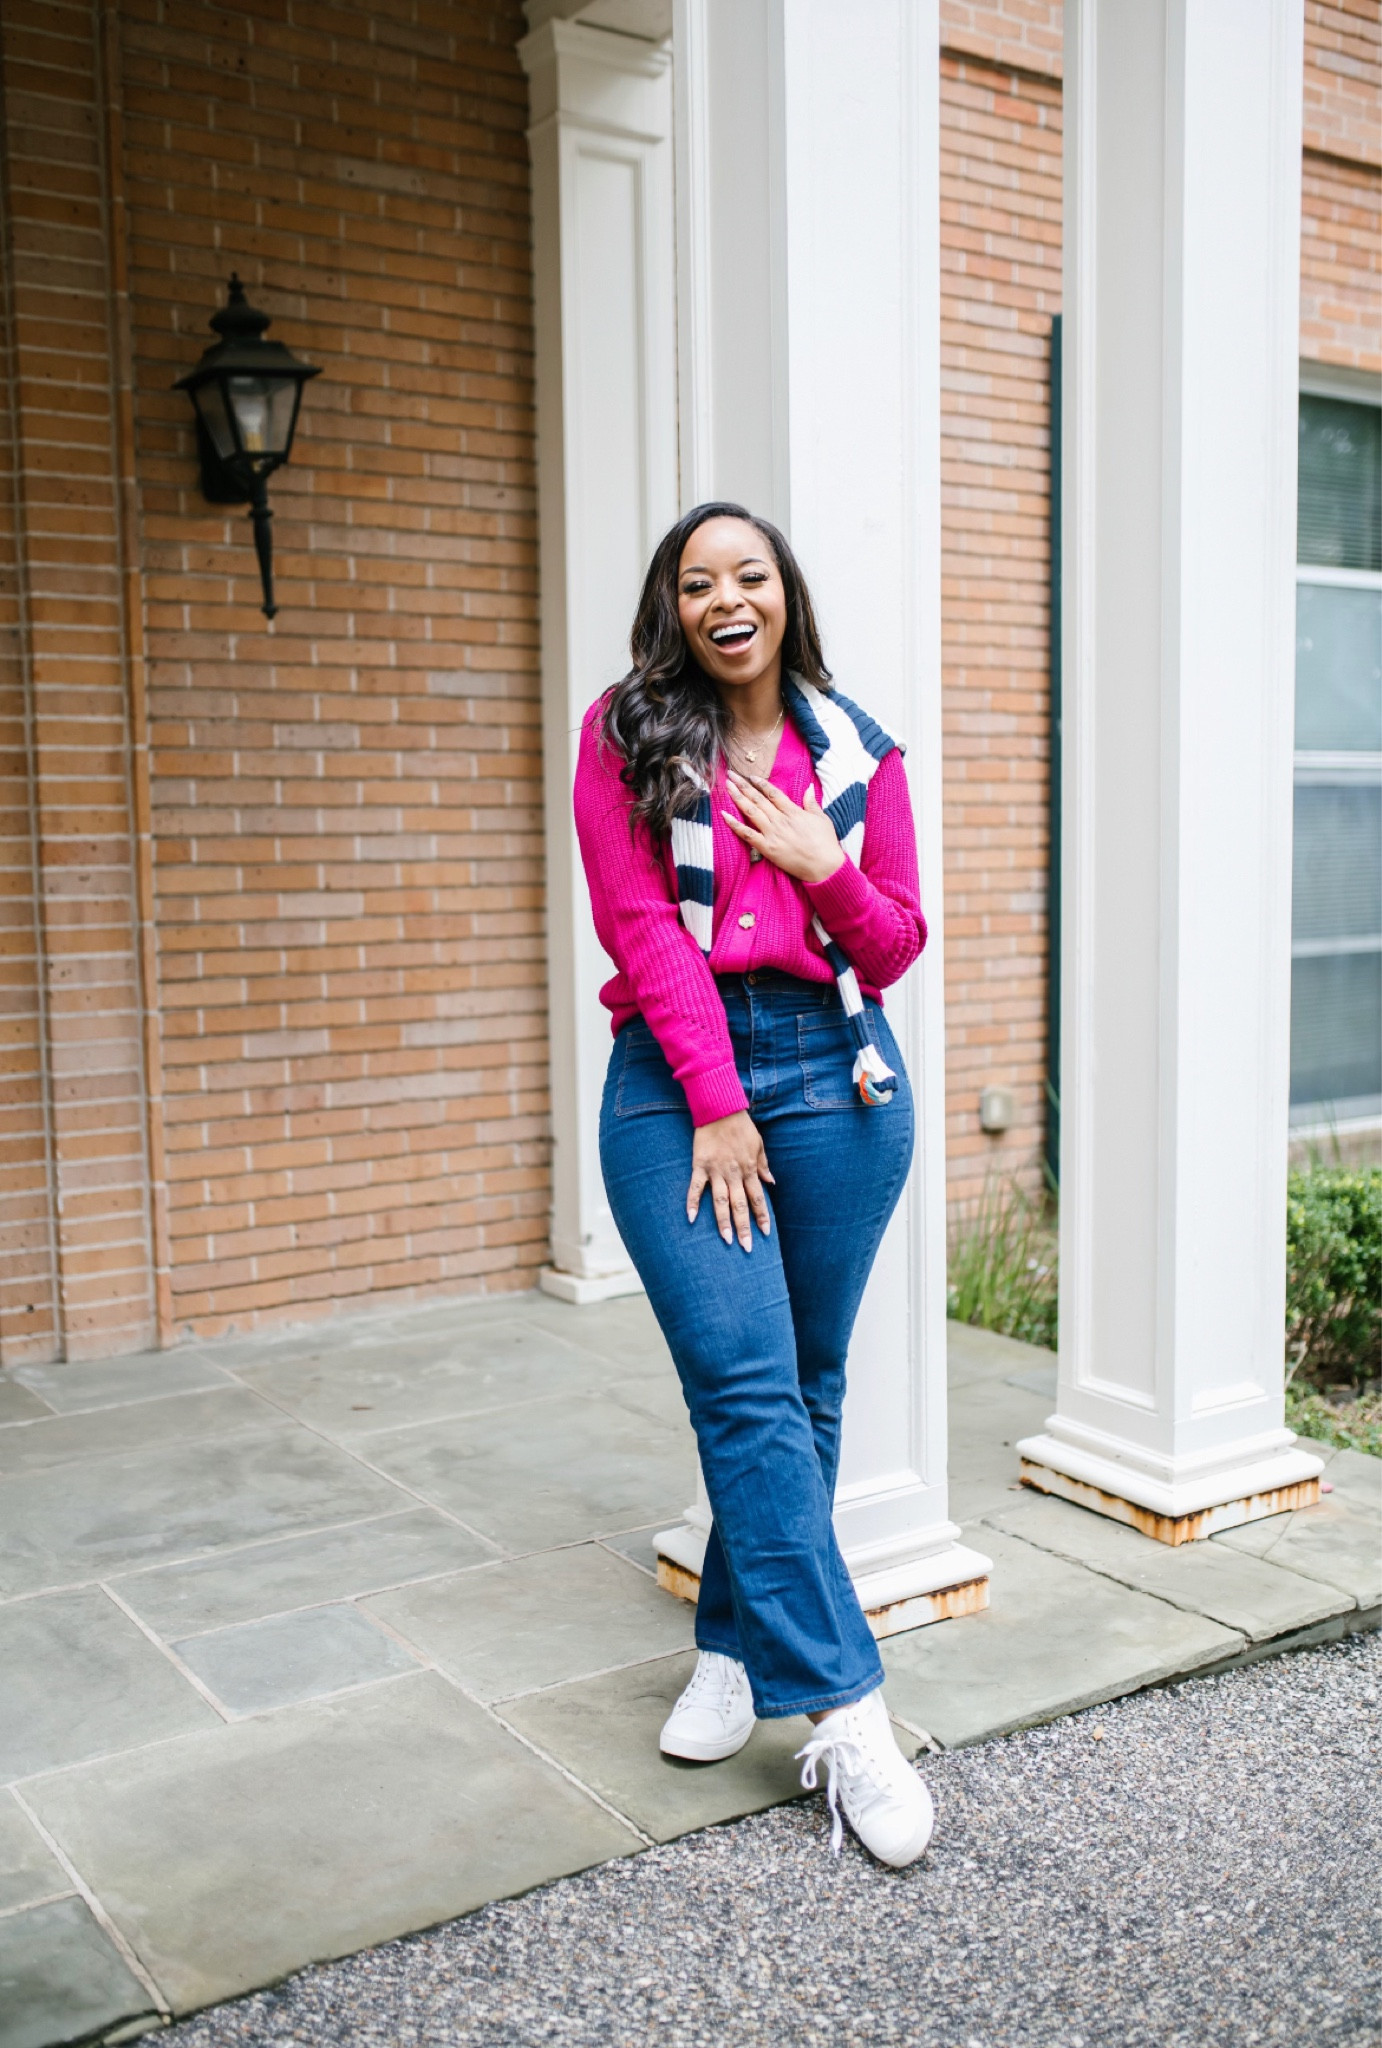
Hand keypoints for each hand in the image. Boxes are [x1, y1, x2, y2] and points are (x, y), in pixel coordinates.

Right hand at [687, 1111, 773, 1250]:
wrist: (720, 1110)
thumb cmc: (741, 1127)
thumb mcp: (759, 1144)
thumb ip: (763, 1164)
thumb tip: (771, 1182)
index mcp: (749, 1169)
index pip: (758, 1198)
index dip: (762, 1216)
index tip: (765, 1233)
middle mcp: (734, 1174)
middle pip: (740, 1205)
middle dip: (744, 1227)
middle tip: (747, 1247)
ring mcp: (716, 1171)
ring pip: (721, 1201)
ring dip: (724, 1222)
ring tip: (727, 1240)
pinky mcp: (700, 1166)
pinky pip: (696, 1187)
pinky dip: (693, 1202)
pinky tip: (691, 1218)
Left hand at [724, 771, 844, 884]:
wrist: (825, 865)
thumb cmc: (826, 843)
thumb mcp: (821, 819)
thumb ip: (811, 803)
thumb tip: (808, 787)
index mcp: (793, 811)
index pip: (773, 793)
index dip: (760, 783)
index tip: (750, 776)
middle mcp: (780, 820)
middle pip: (758, 798)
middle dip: (743, 785)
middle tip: (731, 774)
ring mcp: (772, 833)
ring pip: (751, 811)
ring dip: (737, 797)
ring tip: (727, 786)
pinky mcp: (767, 848)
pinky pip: (747, 834)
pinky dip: (735, 824)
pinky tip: (724, 815)